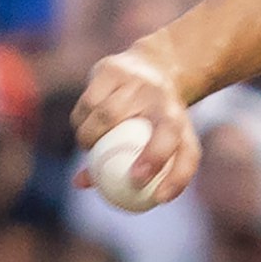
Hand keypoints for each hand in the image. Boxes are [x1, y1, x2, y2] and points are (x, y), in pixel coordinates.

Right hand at [70, 45, 200, 204]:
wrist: (157, 68)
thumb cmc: (157, 119)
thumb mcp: (158, 144)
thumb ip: (130, 171)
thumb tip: (83, 184)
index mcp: (178, 118)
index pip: (179, 145)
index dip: (168, 171)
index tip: (149, 193)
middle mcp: (159, 96)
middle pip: (131, 124)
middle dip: (117, 149)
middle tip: (107, 171)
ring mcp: (134, 80)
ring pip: (103, 115)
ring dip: (90, 137)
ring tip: (91, 145)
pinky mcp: (110, 69)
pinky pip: (86, 103)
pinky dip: (81, 120)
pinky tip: (85, 124)